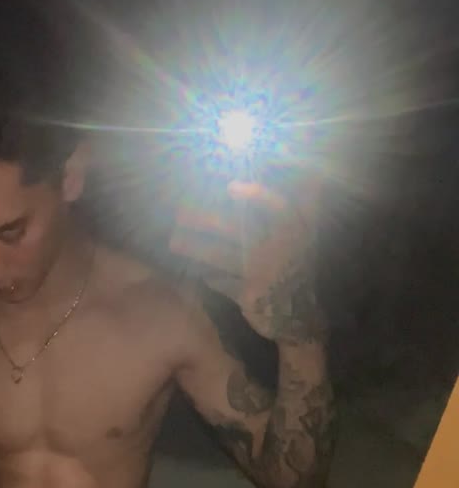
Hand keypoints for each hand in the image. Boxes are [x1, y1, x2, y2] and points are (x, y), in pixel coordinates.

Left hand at [171, 178, 325, 345]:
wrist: (299, 316)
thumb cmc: (298, 266)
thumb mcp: (308, 232)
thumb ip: (308, 200)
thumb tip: (313, 171)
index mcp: (292, 230)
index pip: (275, 206)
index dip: (255, 195)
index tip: (230, 187)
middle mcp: (276, 250)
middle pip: (233, 228)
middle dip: (203, 218)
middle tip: (179, 212)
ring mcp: (260, 273)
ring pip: (219, 255)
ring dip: (194, 247)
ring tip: (174, 240)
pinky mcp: (248, 295)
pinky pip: (221, 282)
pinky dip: (208, 277)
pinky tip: (198, 272)